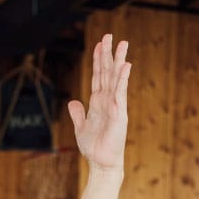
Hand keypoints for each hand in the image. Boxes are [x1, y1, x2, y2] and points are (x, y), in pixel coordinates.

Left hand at [67, 34, 130, 172]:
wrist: (102, 162)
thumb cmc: (94, 147)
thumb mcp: (81, 128)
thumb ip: (77, 113)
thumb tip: (73, 101)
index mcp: (98, 102)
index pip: (98, 76)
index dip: (98, 60)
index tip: (99, 44)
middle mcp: (108, 100)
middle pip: (107, 72)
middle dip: (108, 53)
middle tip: (110, 35)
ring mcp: (115, 105)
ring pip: (116, 78)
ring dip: (118, 60)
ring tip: (123, 43)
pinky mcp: (119, 113)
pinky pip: (120, 92)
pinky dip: (122, 79)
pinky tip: (125, 65)